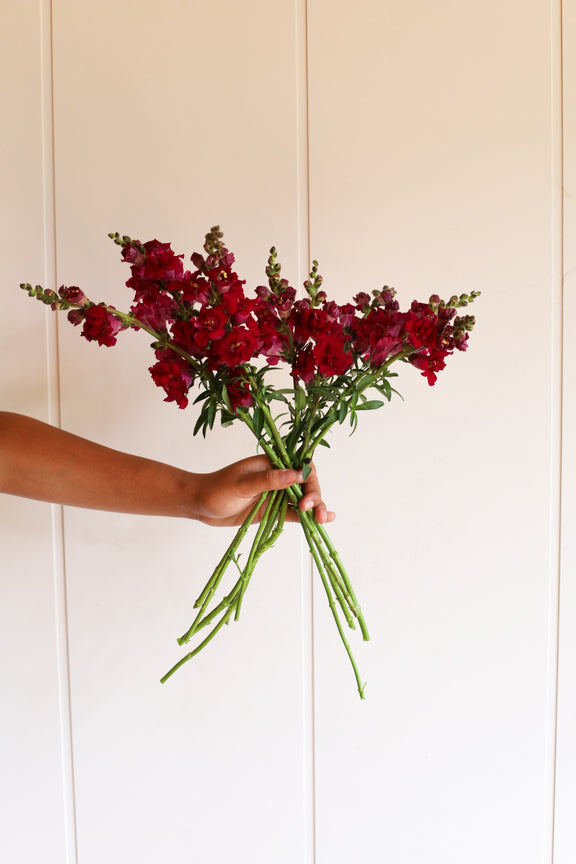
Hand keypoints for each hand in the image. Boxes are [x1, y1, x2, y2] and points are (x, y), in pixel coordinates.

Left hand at [192, 455, 335, 527]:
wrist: (199, 504)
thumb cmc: (216, 489)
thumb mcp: (241, 484)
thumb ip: (268, 480)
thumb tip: (295, 474)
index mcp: (271, 464)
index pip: (299, 466)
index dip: (308, 479)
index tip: (306, 496)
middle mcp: (277, 478)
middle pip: (306, 484)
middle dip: (315, 496)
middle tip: (312, 511)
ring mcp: (276, 495)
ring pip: (303, 499)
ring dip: (316, 508)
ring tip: (323, 520)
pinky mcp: (272, 510)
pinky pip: (293, 513)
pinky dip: (308, 517)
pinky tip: (323, 520)